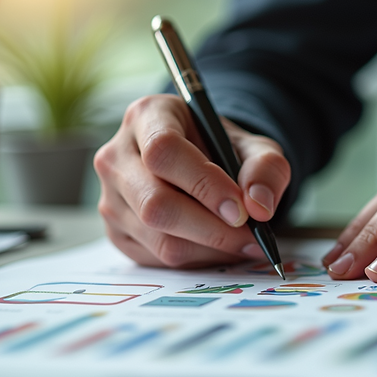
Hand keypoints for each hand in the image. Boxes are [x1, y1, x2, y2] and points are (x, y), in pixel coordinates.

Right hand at [94, 94, 290, 267]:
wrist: (203, 164)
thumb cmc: (223, 150)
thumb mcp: (254, 147)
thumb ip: (266, 168)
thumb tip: (259, 207)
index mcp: (148, 116)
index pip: (164, 150)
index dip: (204, 184)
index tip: (241, 210)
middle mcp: (117, 155)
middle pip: (155, 203)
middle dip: (211, 228)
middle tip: (251, 236)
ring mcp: (110, 196)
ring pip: (158, 237)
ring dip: (209, 249)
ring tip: (243, 243)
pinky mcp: (116, 232)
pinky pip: (157, 258)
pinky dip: (197, 260)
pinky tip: (219, 248)